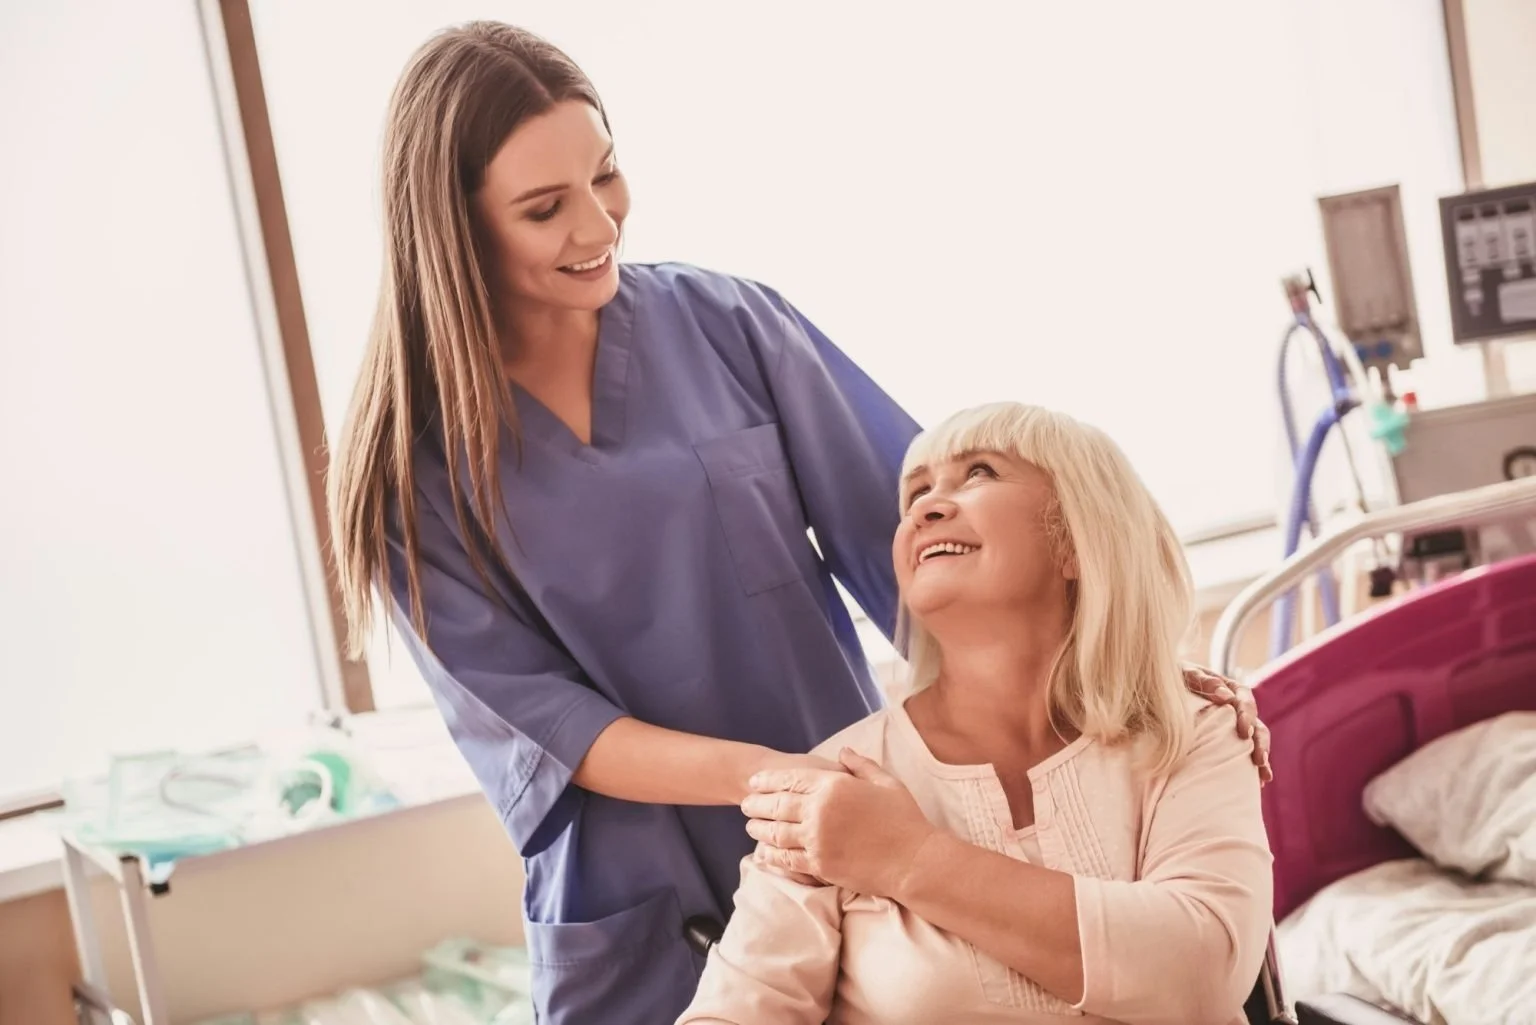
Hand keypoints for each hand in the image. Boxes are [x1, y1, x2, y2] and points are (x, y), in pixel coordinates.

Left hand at [741, 748, 937, 897]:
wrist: (914, 861)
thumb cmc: (904, 819)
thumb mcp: (885, 782)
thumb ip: (860, 765)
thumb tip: (842, 752)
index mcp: (834, 786)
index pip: (790, 779)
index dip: (767, 781)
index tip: (754, 782)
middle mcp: (819, 811)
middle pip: (777, 805)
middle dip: (756, 804)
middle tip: (744, 804)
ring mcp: (817, 840)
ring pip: (776, 832)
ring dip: (759, 828)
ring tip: (750, 826)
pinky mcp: (819, 865)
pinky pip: (786, 859)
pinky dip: (771, 855)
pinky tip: (763, 853)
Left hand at [1183, 664, 1272, 783]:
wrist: (1160, 690)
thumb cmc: (1173, 679)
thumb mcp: (1185, 676)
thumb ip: (1204, 682)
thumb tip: (1226, 696)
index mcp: (1228, 687)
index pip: (1244, 699)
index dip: (1247, 715)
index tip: (1245, 732)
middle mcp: (1235, 707)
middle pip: (1256, 723)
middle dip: (1260, 742)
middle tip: (1260, 759)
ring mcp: (1233, 724)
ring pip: (1255, 740)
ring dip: (1262, 756)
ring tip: (1264, 774)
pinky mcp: (1229, 739)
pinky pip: (1245, 753)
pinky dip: (1254, 766)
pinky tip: (1261, 780)